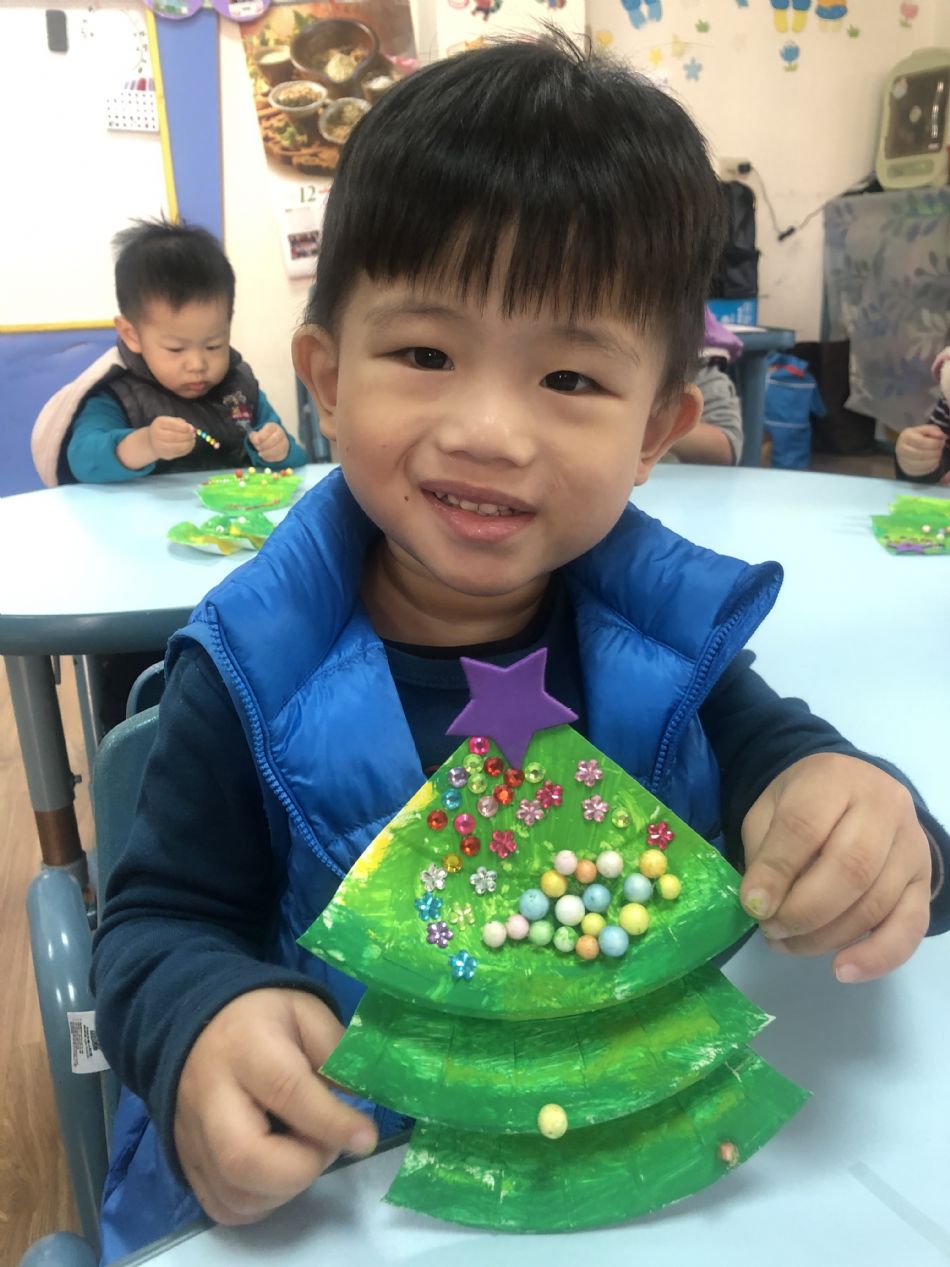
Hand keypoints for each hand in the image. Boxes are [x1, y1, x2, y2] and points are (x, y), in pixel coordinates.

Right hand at [147, 415, 197, 460]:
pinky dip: (187, 449)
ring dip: (189, 444)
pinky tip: (189, 445)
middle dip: (187, 436)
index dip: (184, 427)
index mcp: (159, 423)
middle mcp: (157, 435)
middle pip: (175, 437)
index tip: (191, 429)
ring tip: (192, 440)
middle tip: (193, 435)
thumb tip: (192, 429)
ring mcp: (160, 447)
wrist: (152, 442)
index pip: (173, 425)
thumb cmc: (165, 429)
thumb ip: (181, 423)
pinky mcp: (166, 455)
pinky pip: (179, 453)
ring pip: (178, 447)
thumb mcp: (171, 421)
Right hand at [174, 989, 376, 1224]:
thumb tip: (360, 1100)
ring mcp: (192, 1137)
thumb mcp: (308, 1014)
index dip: (331, 1121)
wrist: (201, 1030)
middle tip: (325, 1145)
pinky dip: (263, 1203)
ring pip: (236, 1194)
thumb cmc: (265, 1021)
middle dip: (301, 1167)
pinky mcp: (188, 1164)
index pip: (287, 1091)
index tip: (365, 1137)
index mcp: (245, 1047)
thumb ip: (337, 1052)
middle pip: (245, 1158)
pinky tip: (280, 1172)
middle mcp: (209, 1096)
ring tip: (304, 1151)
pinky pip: (225, 1208)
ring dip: (286, 1188)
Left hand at [249, 423, 290, 463]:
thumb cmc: (263, 437)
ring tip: (260, 453)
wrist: (272, 443)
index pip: (269, 429)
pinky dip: (270, 457)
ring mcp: (284, 442)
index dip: (262, 436)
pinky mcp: (284, 451)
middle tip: (258, 448)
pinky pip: (278, 455)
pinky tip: (264, 456)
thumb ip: (254, 436)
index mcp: (273, 426)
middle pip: (274, 439)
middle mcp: (280, 433)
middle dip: (264, 445)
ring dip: (267, 452)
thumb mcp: (257, 435)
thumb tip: (256, 441)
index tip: (256, 441)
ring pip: (278, 448)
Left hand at [740, 753, 930, 982]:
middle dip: (803, 911)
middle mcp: (883, 806)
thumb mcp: (770, 809)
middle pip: (848, 869)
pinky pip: (910, 926)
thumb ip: (763, 850)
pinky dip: (878, 955)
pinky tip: (843, 969)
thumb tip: (760, 902)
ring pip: (875, 902)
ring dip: (826, 937)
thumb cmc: (803, 803)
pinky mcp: (924, 881)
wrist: (856, 791)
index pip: (805, 827)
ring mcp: (911, 845)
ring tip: (787, 944)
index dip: (776, 872)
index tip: (753, 905)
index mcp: (833, 779)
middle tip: (771, 929)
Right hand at [895, 423, 945, 476]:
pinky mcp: (907, 470)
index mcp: (906, 436)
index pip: (921, 442)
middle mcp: (901, 449)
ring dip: (934, 460)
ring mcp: (903, 461)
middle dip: (935, 452)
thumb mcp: (925, 430)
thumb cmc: (917, 436)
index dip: (934, 443)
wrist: (905, 447)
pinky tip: (934, 461)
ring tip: (937, 455)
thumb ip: (933, 430)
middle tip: (940, 450)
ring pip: (922, 464)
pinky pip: (922, 471)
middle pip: (921, 454)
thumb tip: (940, 435)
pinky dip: (931, 467)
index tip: (941, 442)